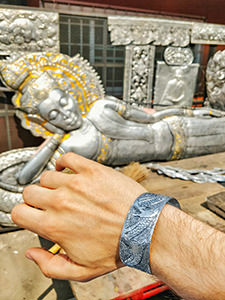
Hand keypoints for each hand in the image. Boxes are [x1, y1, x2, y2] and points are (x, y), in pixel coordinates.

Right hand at [11, 153, 145, 280]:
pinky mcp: (92, 170)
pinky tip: (69, 172)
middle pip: (30, 191)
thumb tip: (32, 253)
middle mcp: (62, 202)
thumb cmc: (117, 247)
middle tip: (49, 204)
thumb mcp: (81, 271)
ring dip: (52, 184)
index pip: (19, 212)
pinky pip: (68, 158)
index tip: (33, 214)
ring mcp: (76, 183)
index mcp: (55, 226)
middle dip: (36, 199)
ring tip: (65, 191)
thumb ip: (50, 266)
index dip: (24, 214)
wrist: (143, 229)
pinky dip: (64, 163)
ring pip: (46, 176)